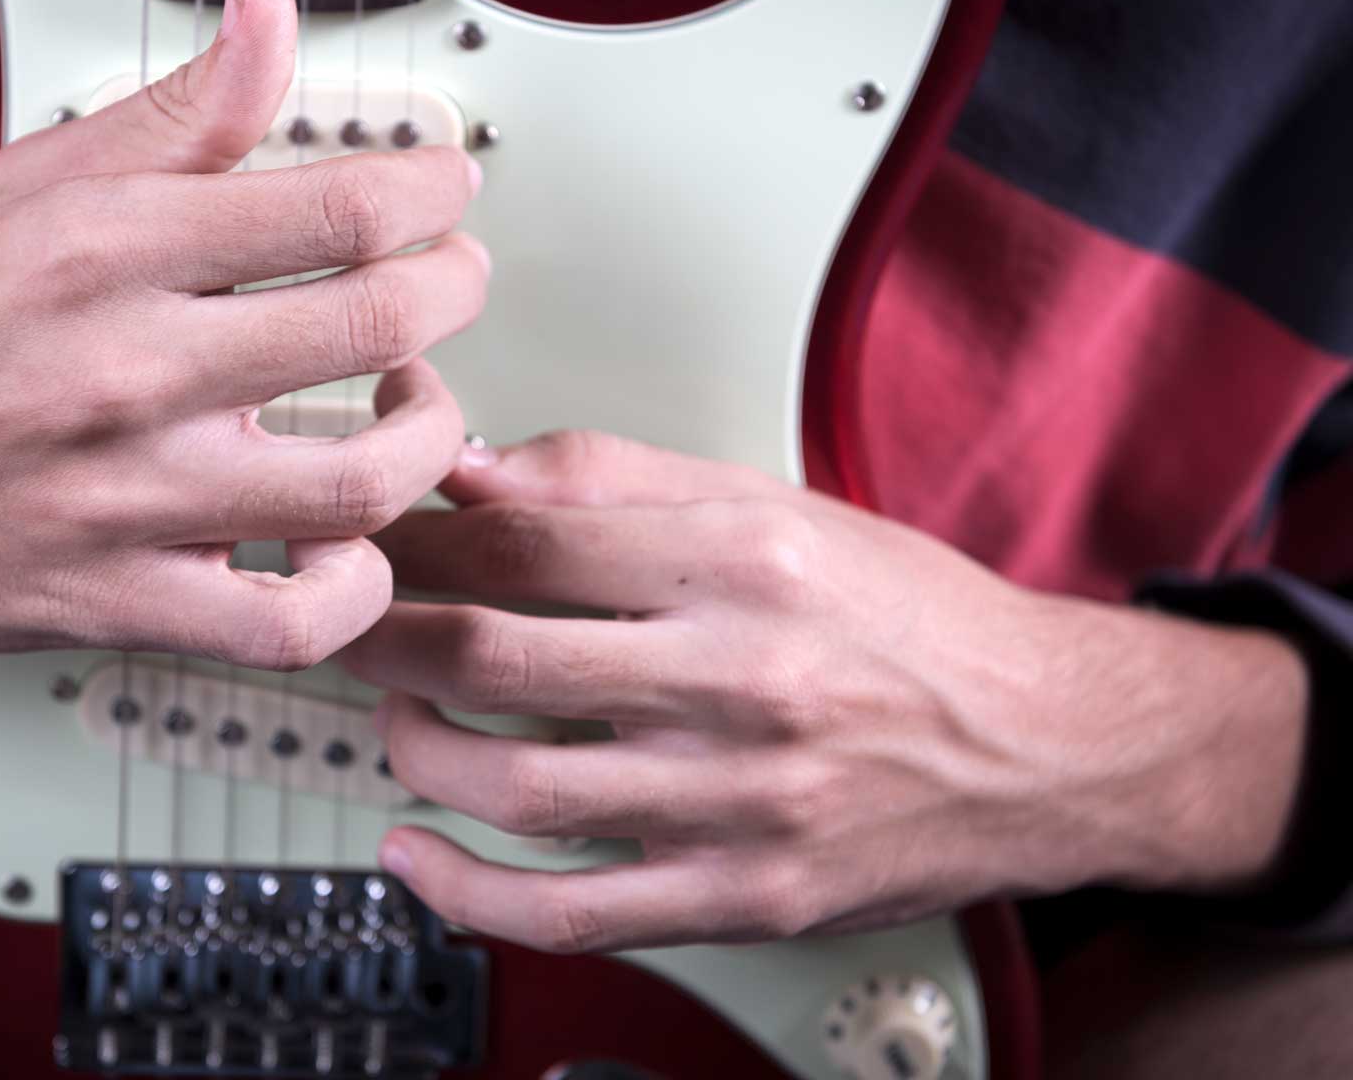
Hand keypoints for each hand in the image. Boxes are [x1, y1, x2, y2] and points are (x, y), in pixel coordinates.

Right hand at [0, 0, 486, 675]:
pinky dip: (351, 595)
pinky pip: (286, 625)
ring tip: (409, 405)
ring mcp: (126, 497)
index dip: (434, 193)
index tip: (443, 192)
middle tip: (448, 279)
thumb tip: (267, 11)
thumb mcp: (22, 182)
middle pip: (379, 324)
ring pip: (361, 483)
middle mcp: (125, 369)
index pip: (341, 206)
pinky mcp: (115, 601)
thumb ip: (174, 110)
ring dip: (426, 437)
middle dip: (454, 290)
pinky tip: (345, 549)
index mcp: (106, 248)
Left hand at [342, 431, 1308, 952]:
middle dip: (375, 633)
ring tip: (396, 713)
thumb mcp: (773, 504)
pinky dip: (465, 893)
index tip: (354, 536)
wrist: (1046, 742)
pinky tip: (416, 856)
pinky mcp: (742, 894)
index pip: (519, 539)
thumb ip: (613, 478)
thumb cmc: (905, 616)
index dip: (406, 537)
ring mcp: (739, 798)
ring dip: (410, 746)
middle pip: (490, 653)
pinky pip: (568, 910)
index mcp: (742, 559)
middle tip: (335, 618)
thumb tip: (470, 470)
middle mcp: (740, 676)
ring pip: (510, 784)